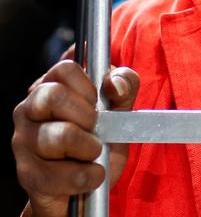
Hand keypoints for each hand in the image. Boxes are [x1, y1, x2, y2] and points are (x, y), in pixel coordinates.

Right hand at [12, 59, 139, 215]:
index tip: (98, 102)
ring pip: (57, 136)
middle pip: (53, 96)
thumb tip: (115, 83)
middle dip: (87, 115)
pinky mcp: (27, 173)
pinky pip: (58, 173)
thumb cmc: (101, 139)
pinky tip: (92, 174)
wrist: (89, 184)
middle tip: (98, 128)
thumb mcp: (120, 109)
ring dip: (89, 147)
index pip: (65, 68)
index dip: (89, 86)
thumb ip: (125, 86)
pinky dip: (85, 176)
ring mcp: (24, 141)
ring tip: (95, 152)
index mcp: (52, 86)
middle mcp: (30, 109)